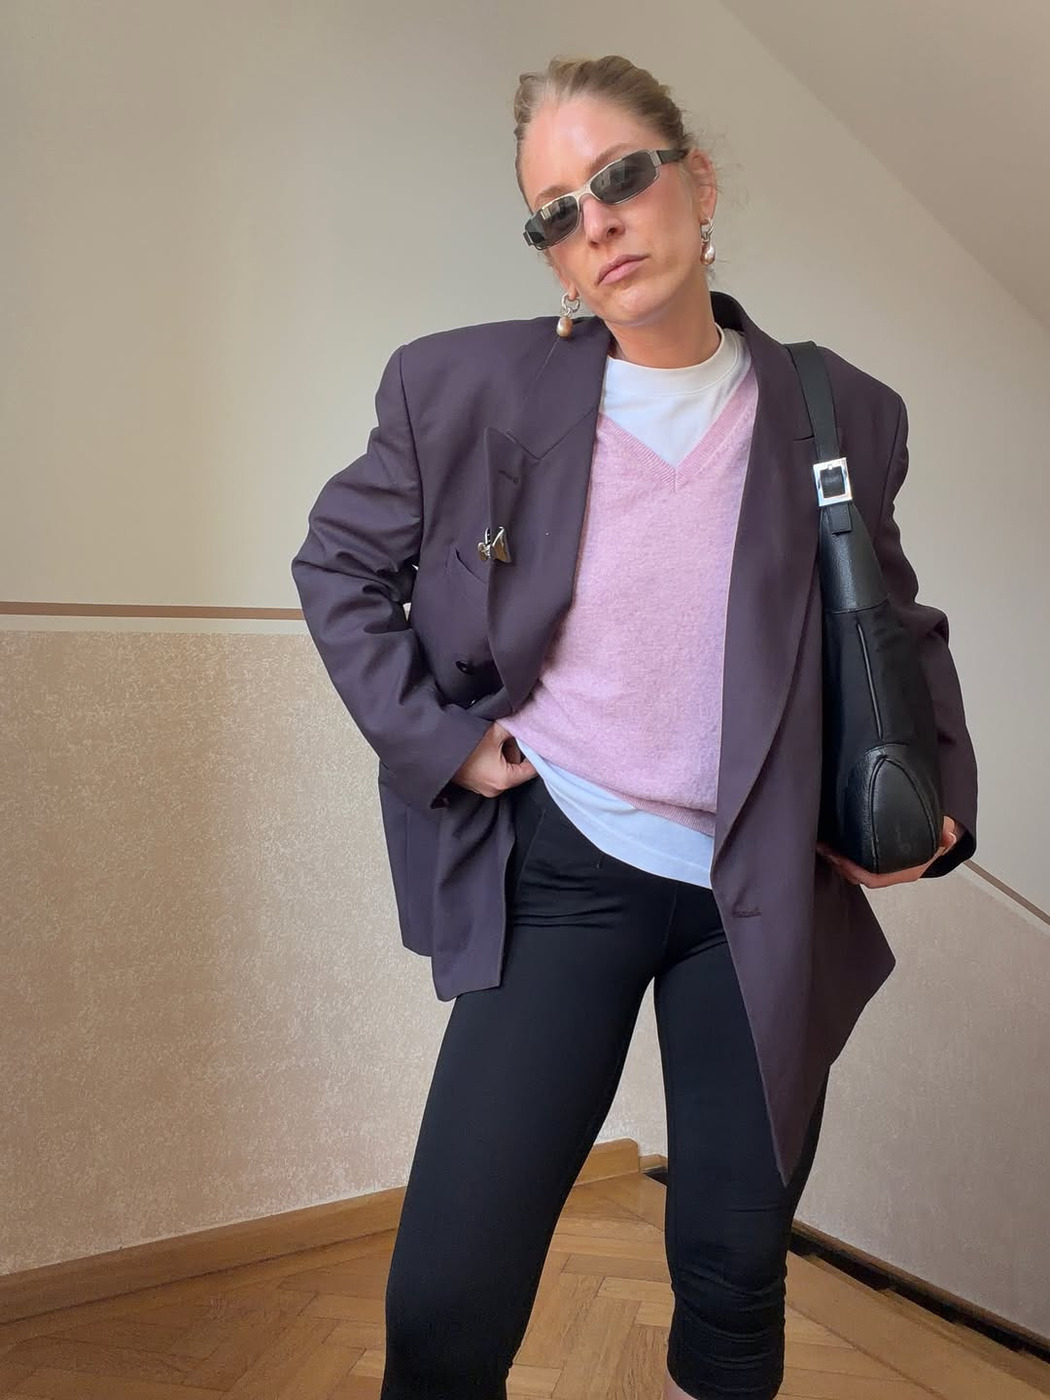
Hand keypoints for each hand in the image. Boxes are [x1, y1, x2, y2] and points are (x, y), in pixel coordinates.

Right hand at [451, 722, 537, 797]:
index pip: (532, 769)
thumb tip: (524, 724)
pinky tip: (485, 748)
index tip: (536, 741)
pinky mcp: (476, 785)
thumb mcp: (494, 732)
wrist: (434, 750)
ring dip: (503, 754)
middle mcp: (496, 789)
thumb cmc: (463, 744)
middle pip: (518, 768)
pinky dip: (493, 760)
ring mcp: (484, 789)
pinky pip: (493, 772)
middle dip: (515, 751)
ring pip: (505, 769)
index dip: (536, 753)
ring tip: (492, 740)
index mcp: (504, 779)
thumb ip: (514, 729)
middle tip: (507, 735)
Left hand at [816, 815, 959, 887]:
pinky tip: (832, 845)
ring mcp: (884, 870)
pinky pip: (856, 865)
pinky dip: (843, 858)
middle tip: (825, 848)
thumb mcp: (944, 831)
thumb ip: (945, 832)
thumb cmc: (938, 836)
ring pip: (855, 873)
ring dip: (838, 862)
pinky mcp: (876, 862)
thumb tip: (948, 836)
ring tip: (824, 846)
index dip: (854, 870)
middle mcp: (892, 874)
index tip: (839, 855)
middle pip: (860, 878)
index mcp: (906, 871)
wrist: (940, 840)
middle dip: (840, 865)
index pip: (875, 878)